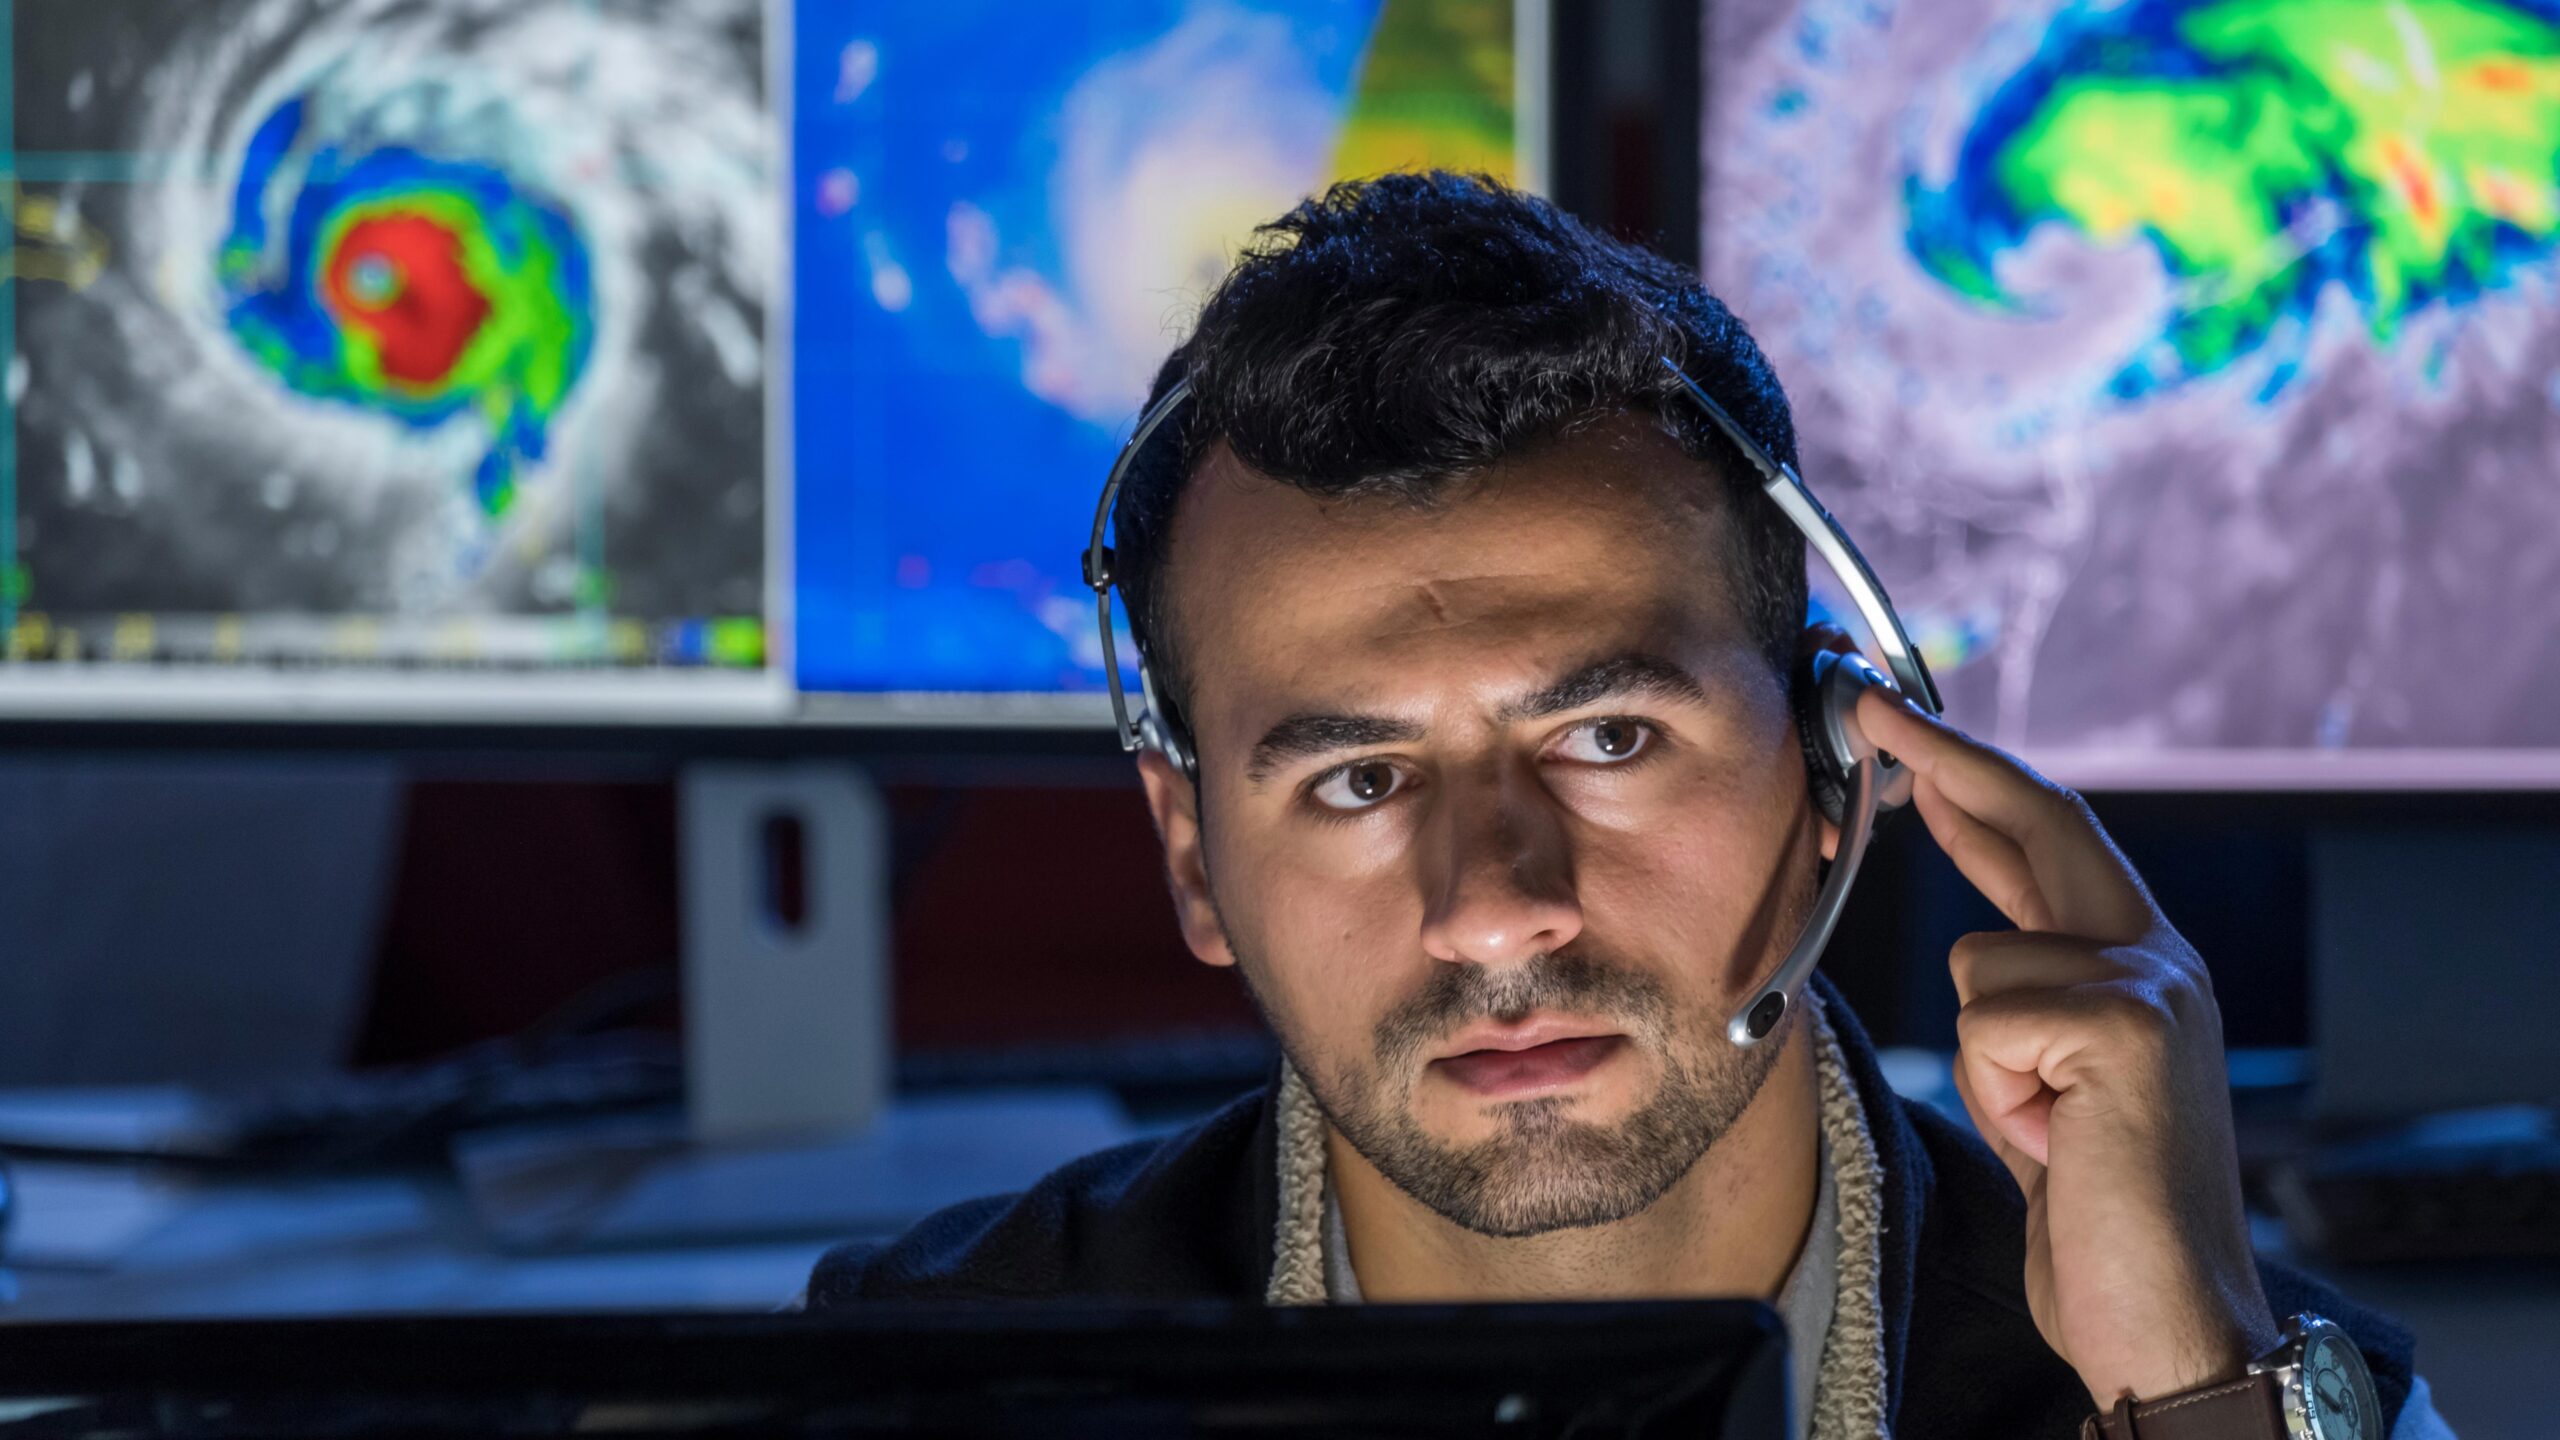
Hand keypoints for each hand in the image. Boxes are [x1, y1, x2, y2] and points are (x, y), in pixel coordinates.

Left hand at [1855, 689, 2277, 1407]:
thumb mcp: (2046, 1086)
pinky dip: (1998, 1090)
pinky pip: (1988, 1021)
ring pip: (1980, 961)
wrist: (2168, 1314)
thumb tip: (1978, 939)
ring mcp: (2152, 984)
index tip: (1909, 738)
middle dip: (1948, 761)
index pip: (2051, 840)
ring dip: (1981, 1058)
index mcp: (2141, 967)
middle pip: (2042, 822)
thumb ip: (2028, 1005)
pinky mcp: (2126, 1025)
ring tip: (2044, 1128)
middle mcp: (2160, 958)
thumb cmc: (2098, 1214)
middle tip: (1875, 708)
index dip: (1977, 780)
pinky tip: (2056, 1139)